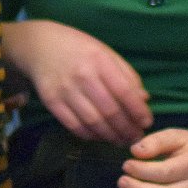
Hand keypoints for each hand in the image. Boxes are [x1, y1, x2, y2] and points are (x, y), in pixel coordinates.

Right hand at [5, 20, 151, 145]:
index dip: (137, 111)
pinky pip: (74, 125)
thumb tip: (143, 99)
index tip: (146, 122)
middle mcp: (82, 76)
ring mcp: (65, 91)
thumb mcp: (105, 53)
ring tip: (120, 140)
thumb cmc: (79, 49)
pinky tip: (100, 136)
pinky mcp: (52, 102)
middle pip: (109, 111)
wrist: (40, 46)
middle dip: (125, 129)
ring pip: (92, 122)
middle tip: (135, 138)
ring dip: (109, 136)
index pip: (124, 91)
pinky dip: (89, 135)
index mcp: (100, 61)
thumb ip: (126, 75)